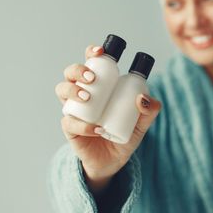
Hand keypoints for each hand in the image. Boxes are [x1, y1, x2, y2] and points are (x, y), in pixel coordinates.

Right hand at [55, 45, 160, 192]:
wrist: (114, 161)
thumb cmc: (125, 135)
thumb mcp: (142, 123)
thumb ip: (149, 111)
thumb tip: (144, 98)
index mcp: (100, 86)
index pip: (92, 63)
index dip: (92, 53)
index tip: (101, 52)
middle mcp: (83, 93)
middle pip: (71, 72)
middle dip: (79, 70)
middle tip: (93, 78)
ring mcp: (74, 109)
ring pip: (62, 90)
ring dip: (73, 90)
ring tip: (88, 98)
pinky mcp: (70, 128)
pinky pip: (70, 122)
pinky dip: (84, 125)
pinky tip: (97, 129)